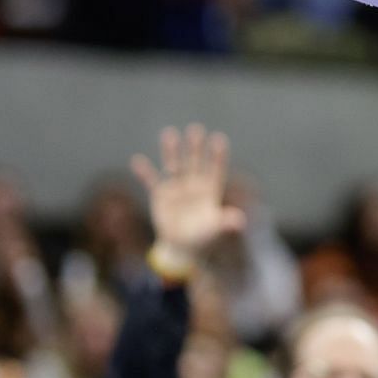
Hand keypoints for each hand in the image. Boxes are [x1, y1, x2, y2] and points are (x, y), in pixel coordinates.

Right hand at [129, 123, 245, 262]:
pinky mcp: (161, 195)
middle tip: (195, 129)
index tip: (219, 139)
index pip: (216, 170)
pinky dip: (145, 172)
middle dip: (195, 147)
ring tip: (169, 133)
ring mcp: (177, 188)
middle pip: (195, 162)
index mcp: (211, 190)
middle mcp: (194, 184)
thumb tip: (240, 221)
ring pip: (174, 165)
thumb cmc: (204, 238)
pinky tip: (137, 160)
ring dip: (171, 151)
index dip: (218, 156)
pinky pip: (152, 181)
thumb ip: (226, 223)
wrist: (183, 247)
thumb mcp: (216, 231)